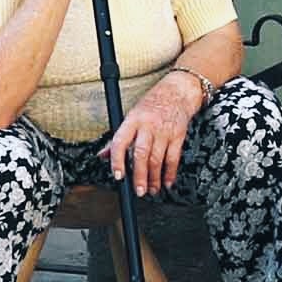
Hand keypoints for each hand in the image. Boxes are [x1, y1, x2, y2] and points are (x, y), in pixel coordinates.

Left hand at [102, 77, 197, 196]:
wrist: (178, 91)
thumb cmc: (152, 104)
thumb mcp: (131, 116)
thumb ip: (118, 137)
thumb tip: (103, 155)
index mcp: (132, 120)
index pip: (120, 142)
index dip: (117, 161)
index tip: (118, 176)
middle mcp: (148, 125)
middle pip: (141, 154)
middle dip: (140, 175)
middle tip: (138, 191)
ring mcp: (165, 131)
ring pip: (158, 159)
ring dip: (154, 178)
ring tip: (151, 190)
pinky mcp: (179, 135)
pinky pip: (174, 158)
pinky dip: (170, 173)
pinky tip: (167, 182)